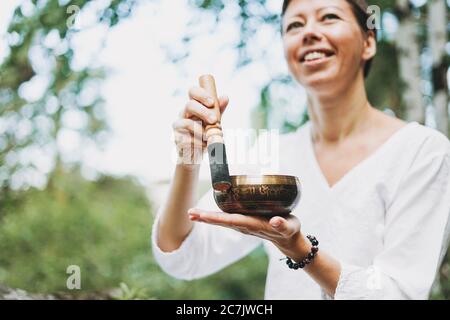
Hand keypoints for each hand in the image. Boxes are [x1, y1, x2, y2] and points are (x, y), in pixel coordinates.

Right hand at [173, 87, 228, 166]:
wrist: (196, 154)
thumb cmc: (204, 135)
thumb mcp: (213, 122)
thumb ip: (218, 110)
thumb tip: (225, 97)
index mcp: (193, 106)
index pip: (192, 92)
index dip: (201, 95)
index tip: (212, 102)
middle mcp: (183, 113)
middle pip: (189, 105)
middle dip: (203, 112)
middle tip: (214, 120)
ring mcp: (178, 126)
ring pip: (187, 123)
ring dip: (201, 131)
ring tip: (208, 137)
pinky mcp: (176, 138)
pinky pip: (186, 139)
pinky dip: (197, 143)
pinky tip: (202, 145)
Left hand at [188, 208, 309, 260]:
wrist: (288, 238)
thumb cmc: (289, 231)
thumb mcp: (289, 227)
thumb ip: (282, 224)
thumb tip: (275, 221)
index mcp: (252, 225)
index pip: (230, 220)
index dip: (216, 218)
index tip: (202, 215)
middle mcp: (244, 225)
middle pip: (221, 221)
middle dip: (206, 217)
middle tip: (190, 213)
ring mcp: (243, 224)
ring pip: (222, 219)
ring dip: (207, 216)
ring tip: (192, 212)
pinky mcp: (245, 220)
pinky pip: (227, 216)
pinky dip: (216, 214)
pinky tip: (207, 210)